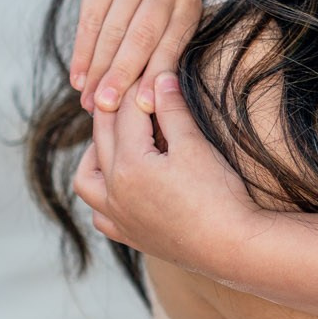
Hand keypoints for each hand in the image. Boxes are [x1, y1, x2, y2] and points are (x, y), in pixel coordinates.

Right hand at [70, 0, 201, 117]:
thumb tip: (150, 102)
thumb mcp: (172, 13)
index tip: (142, 109)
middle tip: (104, 109)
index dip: (154, 78)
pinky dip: (82, 51)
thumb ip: (166, 50)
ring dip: (97, 70)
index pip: (169, 45)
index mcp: (188, 1)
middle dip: (120, 77)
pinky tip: (77, 76)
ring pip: (111, 31)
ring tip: (87, 100)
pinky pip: (89, 19)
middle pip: (139, 38)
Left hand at [75, 73, 254, 275]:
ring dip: (94, 155)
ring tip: (113, 139)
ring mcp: (118, 217)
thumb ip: (172, 110)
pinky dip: (101, 196)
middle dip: (112, 110)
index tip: (147, 71)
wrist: (231, 247)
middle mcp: (113, 191)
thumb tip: (158, 77)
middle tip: (129, 92)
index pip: (125, 113)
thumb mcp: (194, 146)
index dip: (137, 87)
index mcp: (128, 164)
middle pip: (102, 139)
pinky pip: (99, 215)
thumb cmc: (217, 196)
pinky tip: (118, 187)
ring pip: (86, 180)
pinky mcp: (130, 236)